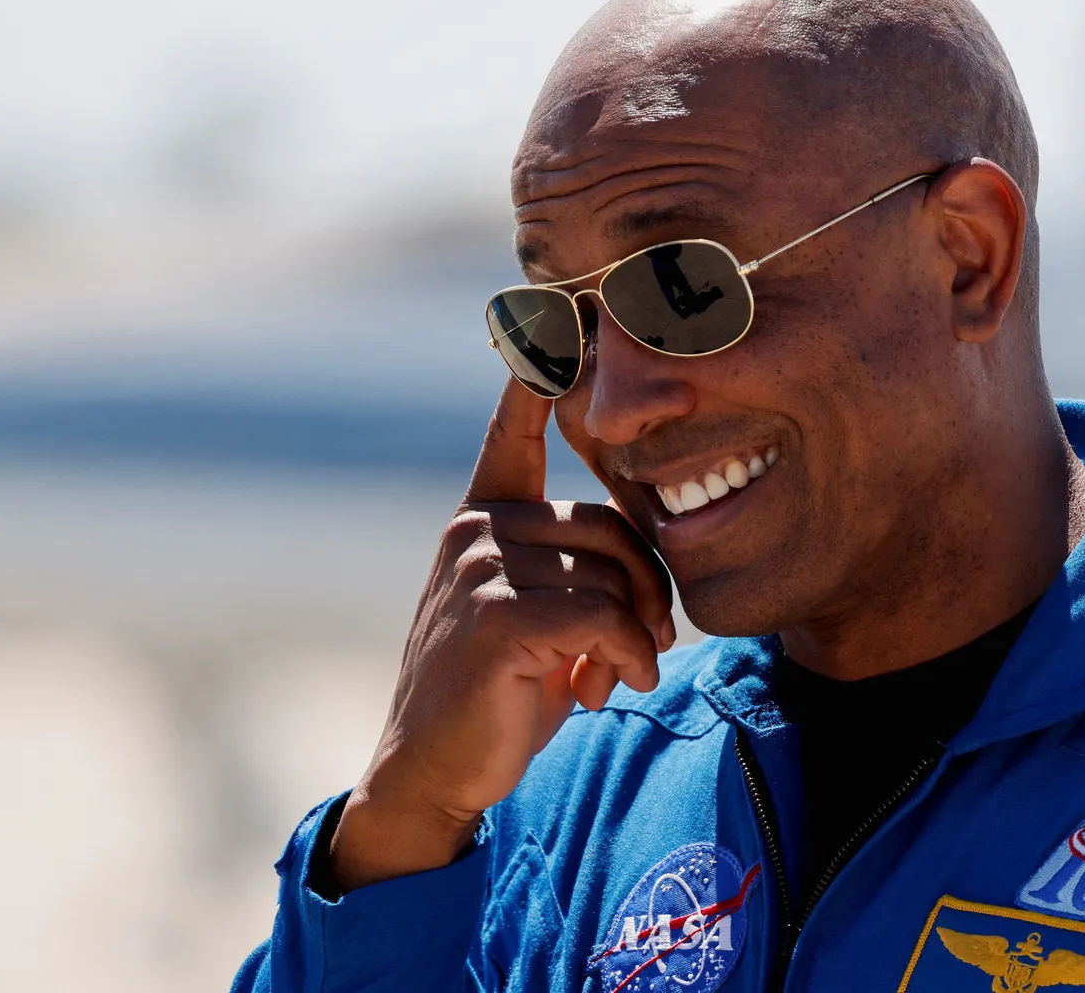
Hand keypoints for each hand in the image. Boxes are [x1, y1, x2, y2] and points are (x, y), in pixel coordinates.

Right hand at [328, 379, 676, 890]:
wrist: (435, 769)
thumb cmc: (499, 694)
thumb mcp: (540, 622)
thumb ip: (578, 580)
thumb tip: (649, 591)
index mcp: (482, 518)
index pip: (512, 432)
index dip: (535, 378)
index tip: (554, 315)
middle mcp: (475, 529)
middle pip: (609, 525)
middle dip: (648, 587)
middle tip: (650, 643)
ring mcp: (479, 568)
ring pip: (610, 574)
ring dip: (637, 634)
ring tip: (616, 673)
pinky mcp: (495, 616)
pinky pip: (602, 615)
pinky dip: (629, 654)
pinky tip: (613, 686)